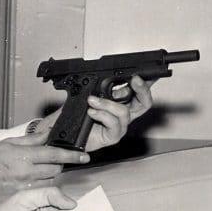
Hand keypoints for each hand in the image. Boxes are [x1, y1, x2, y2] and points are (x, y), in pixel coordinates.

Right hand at [0, 132, 88, 207]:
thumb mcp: (7, 143)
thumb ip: (30, 140)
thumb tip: (47, 134)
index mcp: (23, 156)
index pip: (54, 154)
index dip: (71, 155)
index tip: (84, 156)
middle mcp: (25, 173)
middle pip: (55, 171)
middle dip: (58, 166)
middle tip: (52, 162)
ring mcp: (23, 188)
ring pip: (49, 183)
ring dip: (49, 177)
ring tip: (37, 172)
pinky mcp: (20, 199)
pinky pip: (38, 193)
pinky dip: (39, 188)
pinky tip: (30, 183)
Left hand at [39, 75, 154, 151]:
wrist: (67, 135)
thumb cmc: (77, 116)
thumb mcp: (86, 95)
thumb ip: (97, 87)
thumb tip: (103, 74)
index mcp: (120, 103)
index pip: (139, 93)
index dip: (144, 84)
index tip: (138, 74)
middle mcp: (123, 115)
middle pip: (144, 103)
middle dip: (142, 90)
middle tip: (134, 80)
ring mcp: (120, 126)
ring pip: (124, 112)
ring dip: (107, 103)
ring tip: (92, 100)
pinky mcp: (113, 136)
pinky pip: (113, 123)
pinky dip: (102, 115)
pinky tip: (91, 112)